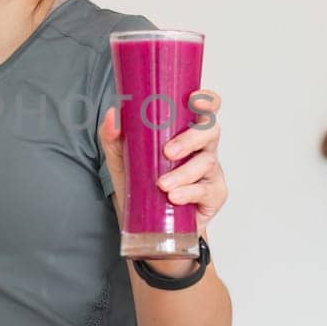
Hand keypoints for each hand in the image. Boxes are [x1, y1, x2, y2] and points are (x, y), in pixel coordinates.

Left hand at [98, 89, 227, 235]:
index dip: (207, 101)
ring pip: (207, 162)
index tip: (194, 99)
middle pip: (210, 131)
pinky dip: (189, 192)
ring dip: (183, 173)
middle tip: (168, 152)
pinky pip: (206, 190)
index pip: (205, 110)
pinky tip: (174, 198)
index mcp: (185, 132)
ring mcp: (211, 172)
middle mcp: (202, 148)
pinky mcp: (213, 195)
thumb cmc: (141, 185)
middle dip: (191, 138)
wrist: (146, 225)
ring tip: (162, 185)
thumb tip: (113, 115)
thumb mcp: (121, 160)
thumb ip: (113, 137)